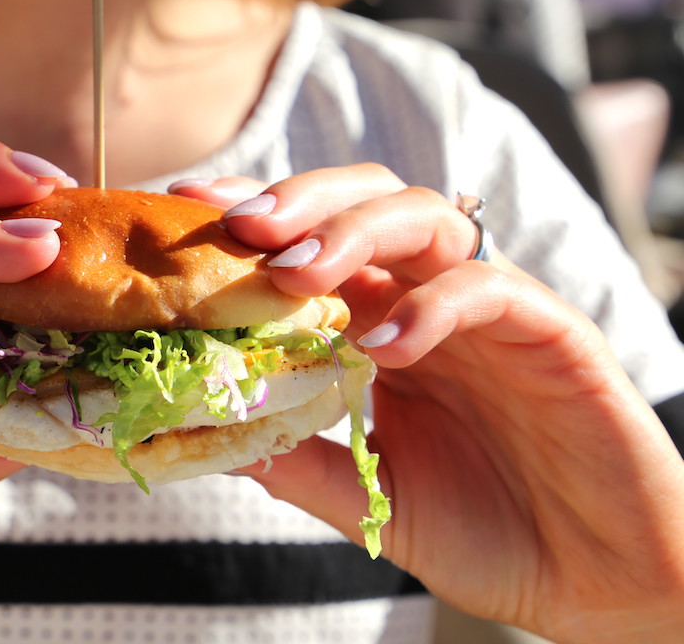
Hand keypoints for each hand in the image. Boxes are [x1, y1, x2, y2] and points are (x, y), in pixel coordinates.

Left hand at [175, 168, 683, 642]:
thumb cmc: (489, 531)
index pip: (317, 245)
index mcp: (389, 324)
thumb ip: (302, 461)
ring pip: (428, 222)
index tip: (186, 210)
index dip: (256, 218)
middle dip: (299, 202)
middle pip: (368, 203)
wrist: (597, 580)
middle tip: (236, 224)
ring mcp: (493, 311)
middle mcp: (434, 302)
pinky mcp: (552, 334)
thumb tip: (212, 434)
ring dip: (354, 234)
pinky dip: (432, 306)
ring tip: (294, 271)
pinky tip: (385, 344)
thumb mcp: (374, 497)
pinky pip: (491, 291)